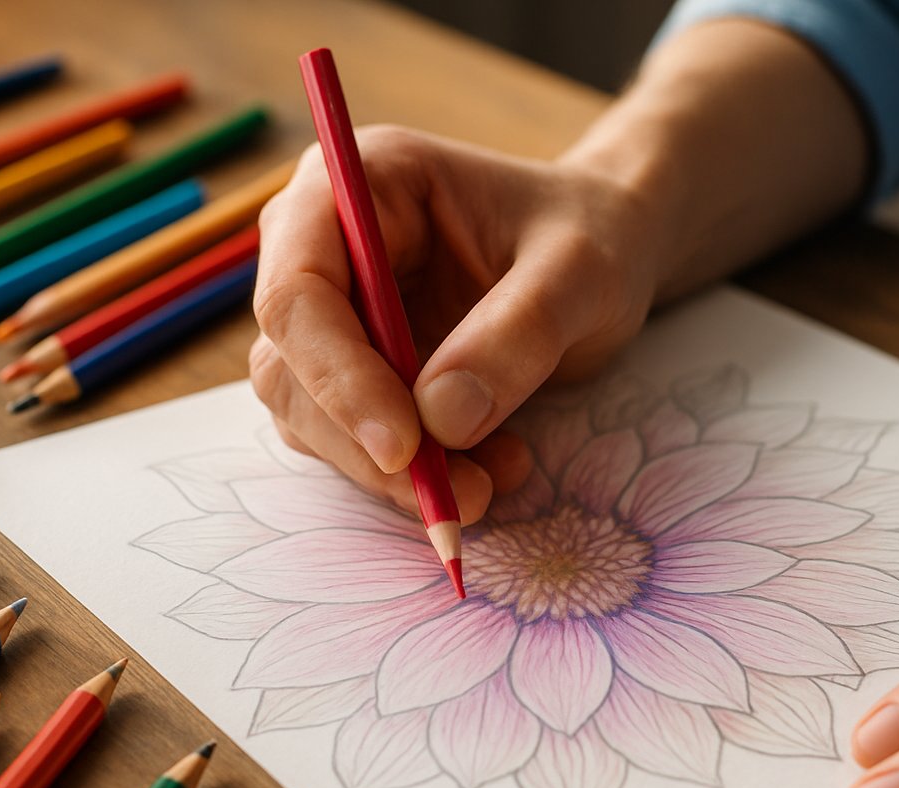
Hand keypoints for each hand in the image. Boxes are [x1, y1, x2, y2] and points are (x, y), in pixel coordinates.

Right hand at [250, 126, 659, 521]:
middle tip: (457, 493)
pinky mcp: (353, 369)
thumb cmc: (593, 235)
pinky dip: (410, 476)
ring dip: (389, 472)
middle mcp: (324, 243)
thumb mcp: (580, 274)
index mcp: (364, 183)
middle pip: (289, 363)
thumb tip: (439, 421)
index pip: (298, 289)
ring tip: (491, 482)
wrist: (610, 252)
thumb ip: (517, 334)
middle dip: (364, 442)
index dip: (337, 375)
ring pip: (309, 415)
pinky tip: (489, 470)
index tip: (405, 447)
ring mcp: (333, 311)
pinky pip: (351, 440)